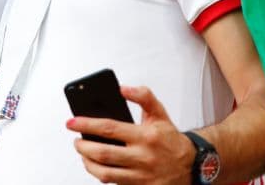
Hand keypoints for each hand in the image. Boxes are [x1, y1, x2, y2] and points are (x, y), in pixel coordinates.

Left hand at [68, 85, 194, 184]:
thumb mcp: (160, 113)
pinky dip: (101, 176)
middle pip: (103, 153)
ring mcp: (142, 176)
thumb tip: (122, 88)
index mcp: (145, 136)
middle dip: (83, 147)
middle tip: (76, 141)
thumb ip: (143, 96)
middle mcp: (143, 157)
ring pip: (105, 173)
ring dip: (88, 164)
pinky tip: (97, 167)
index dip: (86, 125)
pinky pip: (115, 184)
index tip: (71, 122)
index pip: (108, 128)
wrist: (192, 166)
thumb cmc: (170, 139)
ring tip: (83, 155)